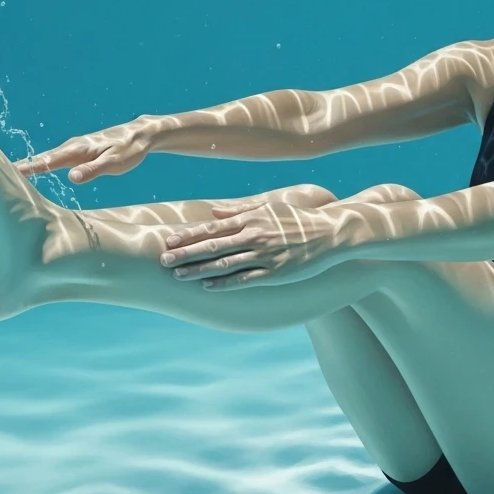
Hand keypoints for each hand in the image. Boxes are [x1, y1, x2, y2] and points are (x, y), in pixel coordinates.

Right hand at [14, 117, 152, 182]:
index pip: (46, 161)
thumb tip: (71, 178)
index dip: (26, 168)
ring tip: (3, 177)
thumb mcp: (115, 163)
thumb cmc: (130, 150)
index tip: (4, 174)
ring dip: (25, 167)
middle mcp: (70, 147)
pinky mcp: (77, 152)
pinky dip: (38, 165)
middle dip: (18, 167)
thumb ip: (93, 170)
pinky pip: (52, 159)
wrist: (141, 134)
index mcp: (77, 150)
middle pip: (39, 159)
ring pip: (44, 159)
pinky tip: (29, 172)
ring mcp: (73, 149)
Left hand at [160, 201, 348, 289]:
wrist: (330, 232)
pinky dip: (225, 283)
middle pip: (213, 246)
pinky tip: (207, 286)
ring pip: (225, 264)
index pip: (212, 227)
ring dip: (199, 270)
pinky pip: (245, 279)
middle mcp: (254, 236)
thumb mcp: (269, 207)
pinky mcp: (275, 273)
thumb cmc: (297, 219)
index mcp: (251, 219)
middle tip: (163, 260)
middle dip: (185, 253)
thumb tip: (215, 210)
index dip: (188, 235)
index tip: (168, 240)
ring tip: (178, 275)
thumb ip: (240, 209)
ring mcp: (265, 255)